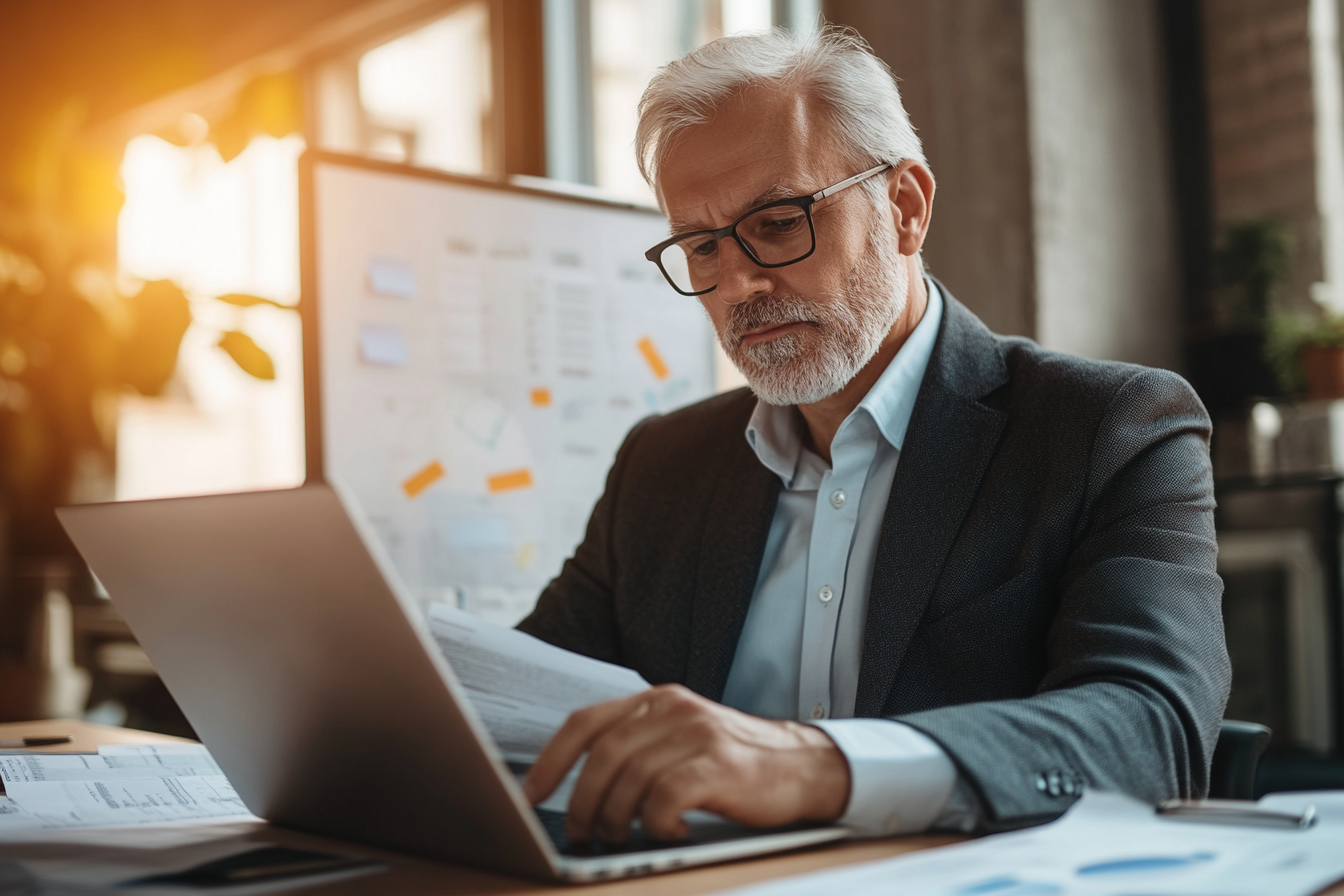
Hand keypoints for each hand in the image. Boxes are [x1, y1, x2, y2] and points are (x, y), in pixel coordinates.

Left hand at [521, 684, 850, 841]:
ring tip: (623, 838)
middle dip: (582, 802)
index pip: (587, 722)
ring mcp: (698, 733)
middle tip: (581, 834)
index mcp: (657, 700)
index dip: (552, 760)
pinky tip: (671, 832)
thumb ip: (640, 746)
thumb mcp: (683, 740)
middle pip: (603, 755)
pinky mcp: (719, 764)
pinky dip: (657, 824)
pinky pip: (665, 798)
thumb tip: (581, 787)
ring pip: (630, 779)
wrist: (806, 767)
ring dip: (616, 819)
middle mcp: (674, 708)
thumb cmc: (737, 763)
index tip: (531, 793)